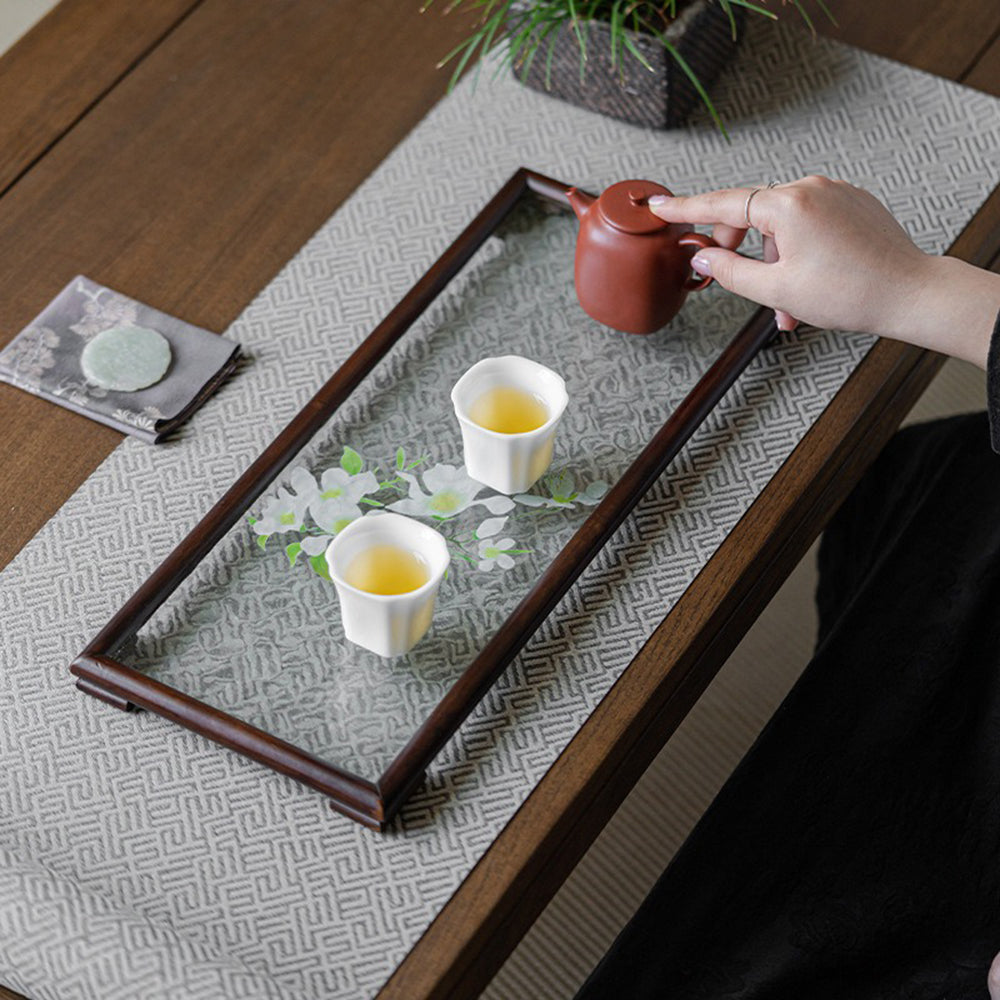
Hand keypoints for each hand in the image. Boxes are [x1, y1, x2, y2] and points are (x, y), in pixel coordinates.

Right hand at [649, 176, 998, 368]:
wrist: (909, 293)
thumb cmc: (851, 292)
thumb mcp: (776, 289)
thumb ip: (730, 271)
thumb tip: (703, 258)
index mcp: (788, 204)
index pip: (722, 203)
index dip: (686, 208)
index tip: (660, 205)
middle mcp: (811, 188)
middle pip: (753, 217)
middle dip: (743, 254)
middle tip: (741, 284)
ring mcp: (834, 193)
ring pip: (782, 227)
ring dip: (775, 264)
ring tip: (787, 305)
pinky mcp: (852, 204)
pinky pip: (809, 225)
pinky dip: (798, 254)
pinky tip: (807, 286)